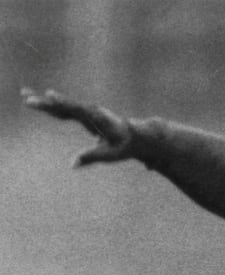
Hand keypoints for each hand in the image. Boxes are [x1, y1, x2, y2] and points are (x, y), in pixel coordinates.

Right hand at [21, 88, 135, 166]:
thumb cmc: (124, 146)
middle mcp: (90, 111)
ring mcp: (85, 111)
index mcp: (97, 118)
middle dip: (46, 103)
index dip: (63, 103)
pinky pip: (64, 110)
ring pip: (62, 106)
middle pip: (65, 106)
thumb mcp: (109, 154)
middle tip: (28, 100)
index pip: (77, 109)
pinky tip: (34, 102)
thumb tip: (72, 164)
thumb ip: (90, 157)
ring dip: (44, 102)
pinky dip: (50, 107)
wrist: (135, 136)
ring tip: (25, 97)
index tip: (50, 95)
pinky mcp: (82, 114)